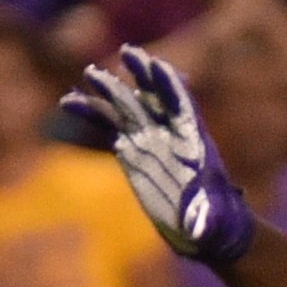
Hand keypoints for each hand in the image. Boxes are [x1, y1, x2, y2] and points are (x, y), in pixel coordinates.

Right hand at [54, 48, 254, 262]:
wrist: (206, 229)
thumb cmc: (217, 226)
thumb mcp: (214, 224)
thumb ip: (206, 223)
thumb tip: (199, 233)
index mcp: (194, 143)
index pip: (182, 105)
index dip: (169, 86)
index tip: (156, 66)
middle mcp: (170, 135)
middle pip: (153, 97)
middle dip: (140, 75)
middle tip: (127, 53)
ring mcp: (149, 141)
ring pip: (126, 107)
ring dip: (110, 90)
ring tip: (90, 74)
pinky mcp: (132, 152)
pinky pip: (108, 127)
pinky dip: (91, 114)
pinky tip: (68, 102)